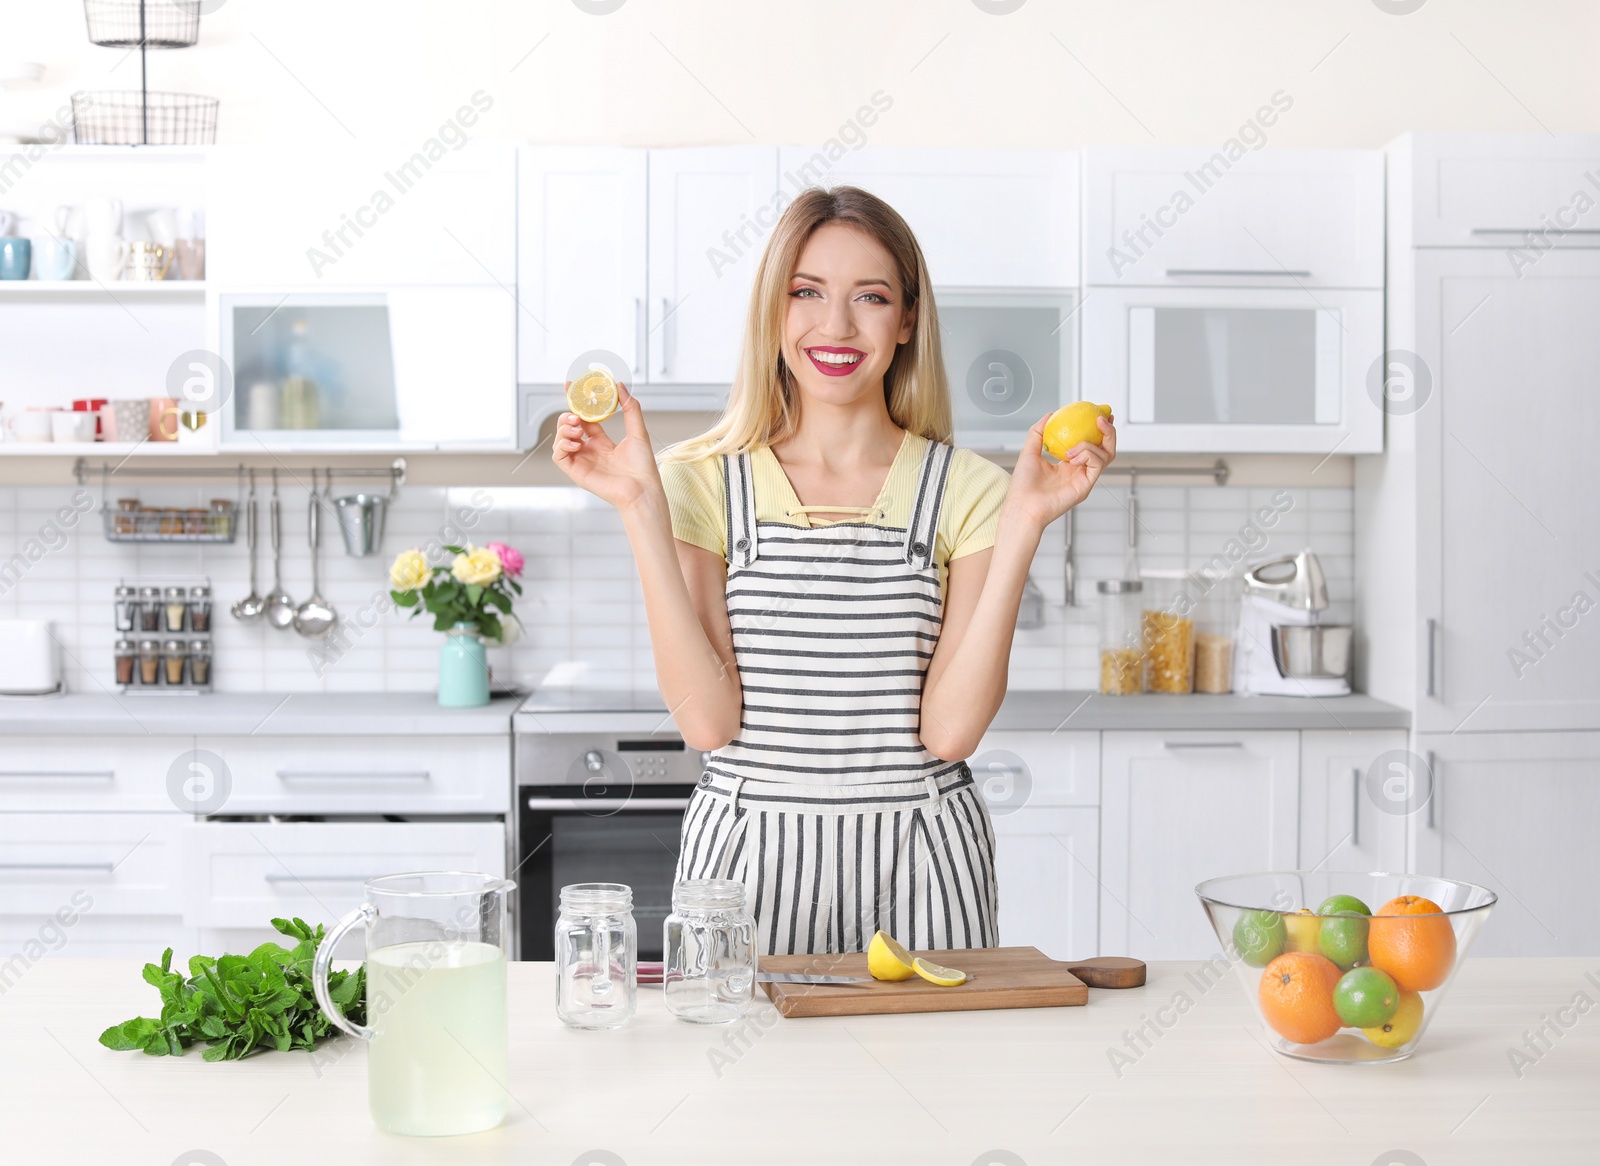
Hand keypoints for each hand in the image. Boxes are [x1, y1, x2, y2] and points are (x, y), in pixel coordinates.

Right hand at [551, 383, 662, 513]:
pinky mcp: (576, 472)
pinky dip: (562, 445)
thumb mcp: (638, 431)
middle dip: (568, 417)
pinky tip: (576, 443)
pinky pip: (559, 456)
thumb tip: (619, 385)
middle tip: (577, 415)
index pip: (584, 419)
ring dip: (563, 430)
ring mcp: (582, 461)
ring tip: (577, 428)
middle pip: (569, 428)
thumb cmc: (643, 466)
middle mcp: (589, 451)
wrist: (642, 489)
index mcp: (602, 442)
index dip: (577, 403)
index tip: (570, 386)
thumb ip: (630, 408)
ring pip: (560, 440)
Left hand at [1004, 413, 1116, 530]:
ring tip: (1074, 446)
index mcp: (1069, 463)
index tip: (1098, 414)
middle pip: (1105, 448)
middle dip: (1108, 431)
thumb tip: (1050, 414)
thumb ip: (1039, 432)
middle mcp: (1080, 470)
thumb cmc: (1023, 484)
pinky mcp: (1086, 485)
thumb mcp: (1030, 450)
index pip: (1090, 443)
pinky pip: (1098, 464)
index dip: (1098, 429)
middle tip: (1101, 418)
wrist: (1023, 505)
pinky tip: (1072, 456)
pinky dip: (1088, 454)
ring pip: (1106, 455)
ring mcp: (1084, 478)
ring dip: (1091, 444)